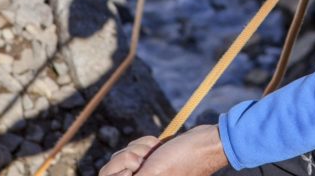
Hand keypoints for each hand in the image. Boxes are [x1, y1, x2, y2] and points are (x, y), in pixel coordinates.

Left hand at [98, 125, 227, 175]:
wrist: (205, 142)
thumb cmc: (181, 159)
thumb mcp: (151, 174)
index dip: (121, 169)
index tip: (139, 166)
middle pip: (109, 169)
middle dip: (131, 156)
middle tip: (149, 158)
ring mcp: (141, 172)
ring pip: (122, 156)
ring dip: (139, 148)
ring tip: (156, 152)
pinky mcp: (147, 159)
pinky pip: (134, 148)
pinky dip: (145, 143)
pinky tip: (158, 146)